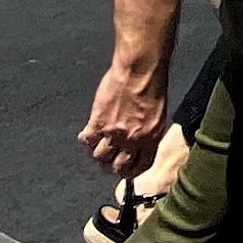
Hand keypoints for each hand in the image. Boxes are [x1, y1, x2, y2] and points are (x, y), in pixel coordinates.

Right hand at [80, 61, 170, 178]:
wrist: (140, 69)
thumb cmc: (153, 86)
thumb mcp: (157, 115)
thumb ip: (147, 133)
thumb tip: (138, 144)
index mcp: (150, 140)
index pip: (139, 167)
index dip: (129, 172)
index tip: (124, 171)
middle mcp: (132, 141)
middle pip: (116, 167)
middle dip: (111, 167)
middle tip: (107, 160)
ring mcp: (113, 133)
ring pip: (99, 156)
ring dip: (97, 152)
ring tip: (97, 144)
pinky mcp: (98, 122)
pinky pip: (87, 140)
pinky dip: (86, 138)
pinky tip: (88, 132)